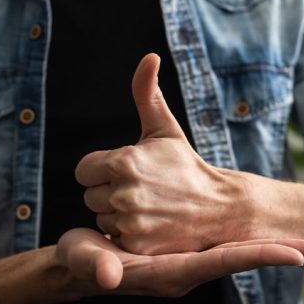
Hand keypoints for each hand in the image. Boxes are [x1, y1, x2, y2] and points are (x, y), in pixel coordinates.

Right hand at [54, 228, 303, 296]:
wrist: (80, 266)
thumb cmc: (81, 263)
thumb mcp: (85, 260)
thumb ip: (97, 267)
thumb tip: (110, 276)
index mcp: (169, 272)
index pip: (223, 263)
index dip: (258, 256)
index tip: (296, 254)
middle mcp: (184, 270)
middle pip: (237, 259)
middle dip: (273, 253)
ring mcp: (184, 261)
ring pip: (231, 252)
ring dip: (262, 245)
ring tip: (298, 238)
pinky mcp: (180, 250)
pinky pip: (218, 245)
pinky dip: (241, 239)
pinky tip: (254, 228)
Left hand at [76, 53, 246, 254]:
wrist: (220, 207)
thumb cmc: (186, 166)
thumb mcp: (164, 129)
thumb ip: (147, 93)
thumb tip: (149, 56)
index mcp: (124, 161)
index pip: (83, 171)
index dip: (100, 171)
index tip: (124, 172)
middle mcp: (124, 192)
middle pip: (90, 196)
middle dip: (109, 192)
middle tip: (142, 190)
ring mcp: (131, 222)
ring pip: (102, 218)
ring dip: (118, 215)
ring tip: (148, 207)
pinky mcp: (138, 246)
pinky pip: (114, 239)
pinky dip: (128, 235)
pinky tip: (151, 226)